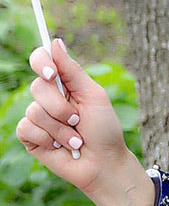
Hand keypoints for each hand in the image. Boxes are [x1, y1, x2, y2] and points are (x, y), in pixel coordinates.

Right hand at [16, 39, 133, 201]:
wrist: (103, 163)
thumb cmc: (104, 129)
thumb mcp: (94, 96)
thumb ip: (73, 71)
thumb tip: (55, 42)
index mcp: (65, 84)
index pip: (42, 61)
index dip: (42, 63)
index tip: (52, 74)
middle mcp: (49, 98)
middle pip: (38, 87)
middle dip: (61, 107)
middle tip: (78, 120)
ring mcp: (38, 117)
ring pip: (34, 111)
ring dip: (60, 129)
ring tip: (76, 139)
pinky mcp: (30, 136)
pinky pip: (27, 128)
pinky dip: (49, 139)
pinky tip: (61, 147)